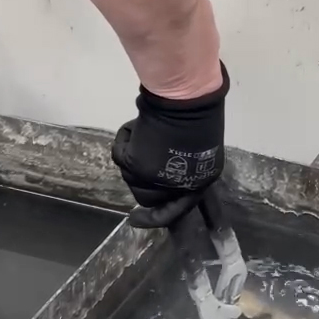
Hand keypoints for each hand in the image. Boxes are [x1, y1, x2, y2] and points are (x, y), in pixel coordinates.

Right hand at [112, 65, 228, 227]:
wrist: (187, 99)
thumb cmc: (196, 113)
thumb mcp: (197, 147)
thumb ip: (181, 166)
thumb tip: (157, 175)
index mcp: (199, 182)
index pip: (176, 209)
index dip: (155, 216)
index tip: (134, 219)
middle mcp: (178, 187)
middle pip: (147, 197)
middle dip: (139, 177)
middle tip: (136, 154)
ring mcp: (156, 179)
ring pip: (130, 178)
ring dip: (132, 155)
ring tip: (143, 130)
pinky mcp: (137, 167)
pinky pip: (119, 156)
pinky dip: (123, 140)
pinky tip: (136, 127)